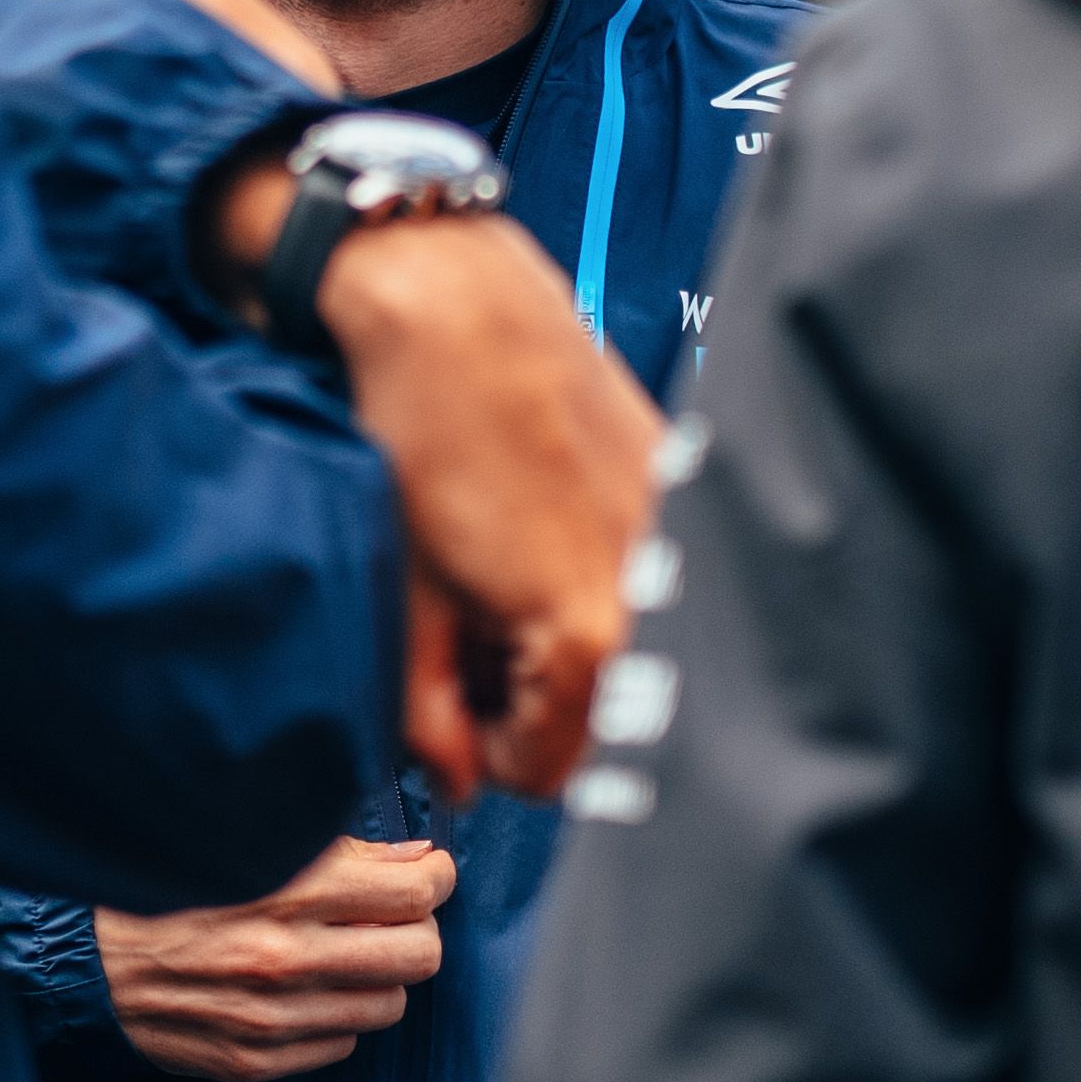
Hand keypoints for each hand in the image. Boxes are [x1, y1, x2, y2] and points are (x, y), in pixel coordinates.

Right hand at [100, 836, 451, 1081]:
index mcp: (288, 890)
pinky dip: (337, 1014)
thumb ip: (337, 852)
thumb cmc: (167, 889)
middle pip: (422, 954)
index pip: (416, 891)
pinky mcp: (257, 1060)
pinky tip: (305, 989)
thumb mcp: (246, 843)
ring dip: (380, 977)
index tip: (427, 872)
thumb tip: (413, 857)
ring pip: (390, 1004)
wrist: (87, 962)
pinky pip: (342, 1042)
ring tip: (346, 953)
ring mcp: (274, 1017)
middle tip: (397, 915)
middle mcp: (287, 957)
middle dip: (419, 928)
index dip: (435, 877)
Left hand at [321, 210, 651, 795]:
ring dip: (560, 633)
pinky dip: (589, 569)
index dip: (486, 751)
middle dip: (527, 694)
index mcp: (587, 634)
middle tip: (463, 637)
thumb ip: (430, 709)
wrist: (457, 305)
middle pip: (598, 709)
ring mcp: (673, 530)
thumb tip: (456, 776)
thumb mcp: (407, 596)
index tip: (449, 704)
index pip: (552, 767)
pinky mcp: (673, 477)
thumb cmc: (423, 434)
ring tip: (493, 575)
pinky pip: (643, 568)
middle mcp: (653, 589)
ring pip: (625, 641)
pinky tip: (532, 522)